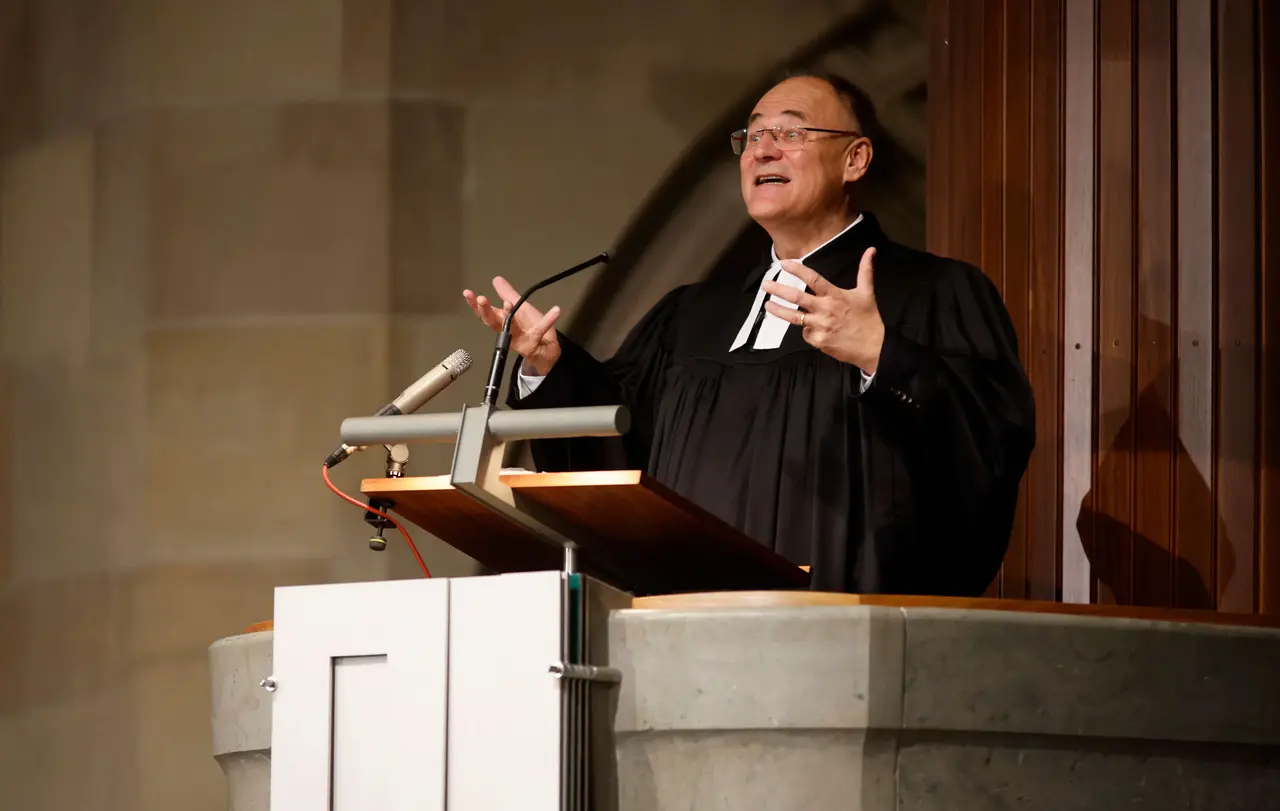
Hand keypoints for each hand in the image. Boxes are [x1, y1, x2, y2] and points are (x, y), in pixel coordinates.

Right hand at [462, 276, 561, 375]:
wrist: (546, 350)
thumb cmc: (530, 329)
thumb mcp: (520, 308)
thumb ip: (507, 294)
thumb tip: (496, 279)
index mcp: (502, 321)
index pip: (485, 313)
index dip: (475, 304)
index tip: (468, 294)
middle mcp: (507, 331)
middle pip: (493, 322)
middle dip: (486, 311)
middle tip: (481, 300)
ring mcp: (518, 339)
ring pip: (511, 328)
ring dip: (508, 316)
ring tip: (507, 303)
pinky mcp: (533, 343)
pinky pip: (540, 330)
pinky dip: (548, 320)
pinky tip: (555, 310)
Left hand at [762, 247, 884, 372]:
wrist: (874, 347)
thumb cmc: (869, 318)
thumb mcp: (867, 292)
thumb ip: (865, 270)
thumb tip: (871, 249)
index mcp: (835, 295)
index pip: (813, 279)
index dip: (798, 270)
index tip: (784, 264)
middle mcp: (825, 309)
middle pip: (797, 298)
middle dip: (778, 290)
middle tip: (765, 285)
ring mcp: (820, 326)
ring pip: (794, 317)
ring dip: (779, 311)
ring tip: (767, 305)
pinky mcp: (819, 340)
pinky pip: (806, 333)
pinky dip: (806, 330)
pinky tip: (812, 330)